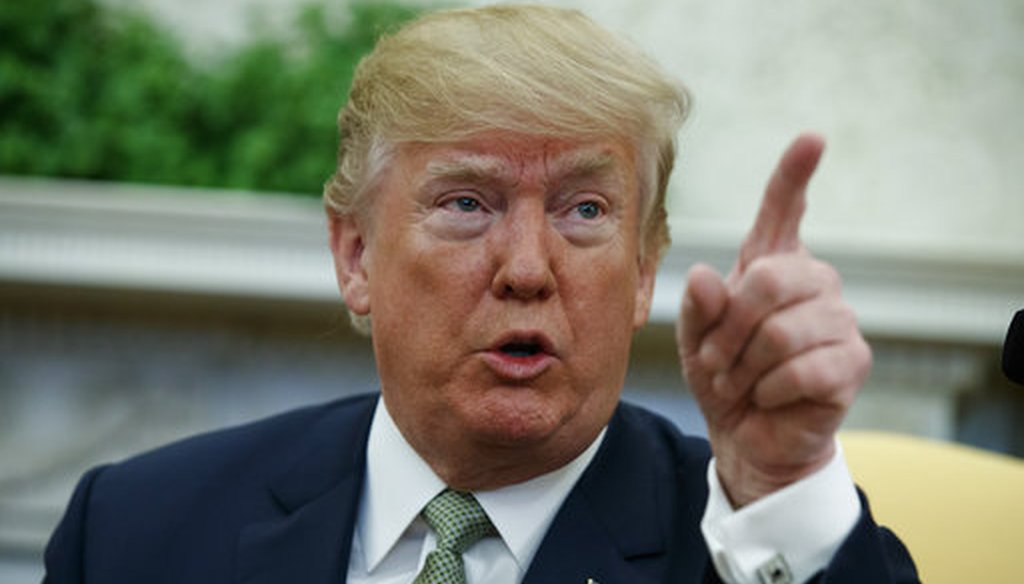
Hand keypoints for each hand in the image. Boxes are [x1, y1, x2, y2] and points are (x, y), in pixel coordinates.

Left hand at [676, 134, 869, 506]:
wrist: (748, 437)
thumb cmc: (724, 378)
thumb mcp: (696, 342)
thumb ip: (699, 309)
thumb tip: (706, 276)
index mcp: (772, 267)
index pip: (783, 213)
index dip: (793, 176)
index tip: (812, 138)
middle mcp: (813, 282)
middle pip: (769, 280)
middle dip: (729, 329)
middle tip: (715, 362)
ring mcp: (839, 320)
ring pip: (782, 331)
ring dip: (744, 366)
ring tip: (739, 382)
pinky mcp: (852, 362)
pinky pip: (802, 369)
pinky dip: (770, 390)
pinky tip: (770, 397)